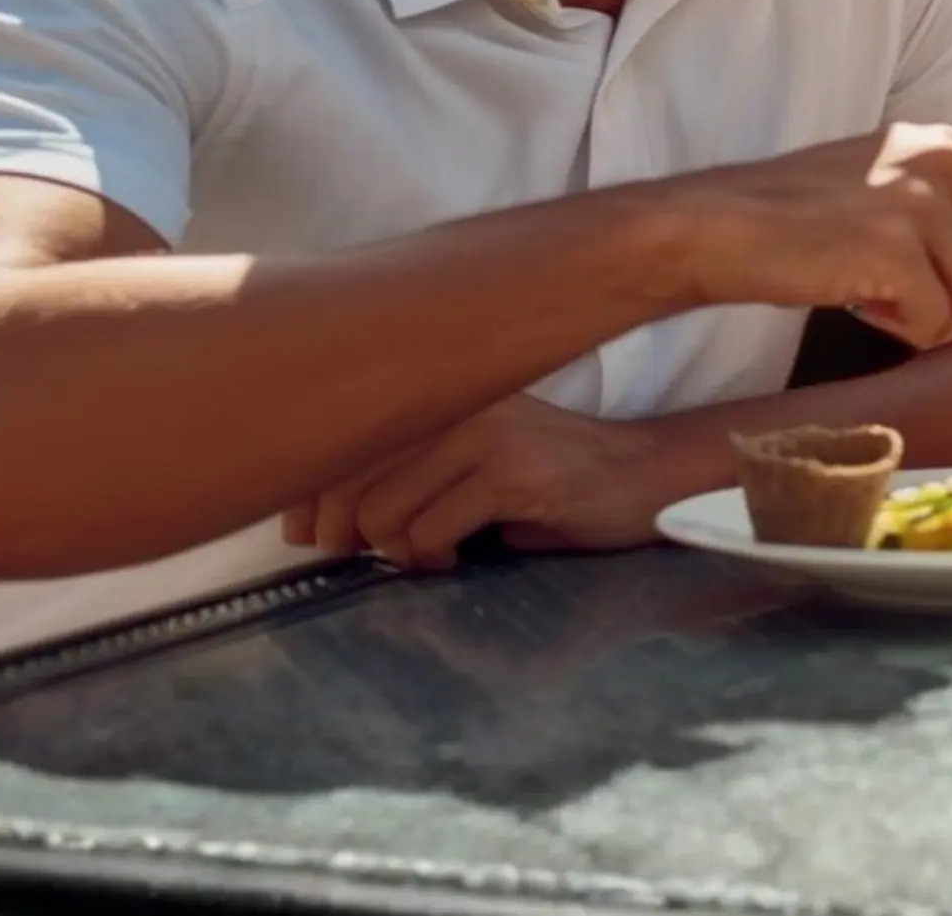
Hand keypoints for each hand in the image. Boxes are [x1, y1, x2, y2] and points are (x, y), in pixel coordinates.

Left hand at [280, 396, 677, 571]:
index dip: (308, 496)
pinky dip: (433, 556)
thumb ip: (403, 473)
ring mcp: (486, 436)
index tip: (308, 534)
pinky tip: (457, 557)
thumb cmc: (549, 476)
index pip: (340, 437)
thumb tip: (314, 520)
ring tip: (424, 556)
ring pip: (384, 510)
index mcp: (437, 393)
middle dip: (342, 535)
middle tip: (363, 559)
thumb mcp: (469, 462)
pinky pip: (433, 530)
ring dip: (393, 550)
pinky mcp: (515, 474)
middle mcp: (455, 403)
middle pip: (349, 478)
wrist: (643, 474)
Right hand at [678, 122, 951, 355]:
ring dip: (940, 326)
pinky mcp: (894, 242)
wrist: (718, 227)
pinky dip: (904, 331)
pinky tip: (860, 303)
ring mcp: (923, 198)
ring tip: (885, 305)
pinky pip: (937, 321)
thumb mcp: (904, 206)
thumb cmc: (808, 229)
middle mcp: (951, 160)